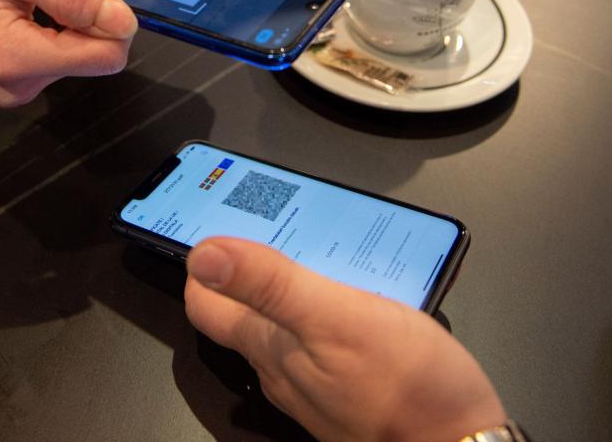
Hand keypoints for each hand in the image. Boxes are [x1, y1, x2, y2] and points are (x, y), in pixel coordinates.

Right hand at [0, 0, 135, 105]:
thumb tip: (124, 22)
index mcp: (17, 60)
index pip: (106, 58)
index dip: (110, 20)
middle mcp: (20, 87)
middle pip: (95, 57)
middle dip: (85, 19)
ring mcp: (16, 90)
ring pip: (79, 57)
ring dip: (69, 23)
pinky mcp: (15, 85)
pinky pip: (59, 58)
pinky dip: (54, 32)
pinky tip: (27, 11)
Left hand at [184, 237, 505, 441]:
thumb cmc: (408, 387)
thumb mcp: (336, 318)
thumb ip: (270, 285)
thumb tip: (204, 255)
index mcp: (268, 345)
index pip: (204, 303)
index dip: (203, 263)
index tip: (216, 224)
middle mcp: (281, 368)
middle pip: (241, 312)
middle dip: (244, 268)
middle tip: (266, 225)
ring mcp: (314, 382)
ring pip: (282, 326)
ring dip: (286, 287)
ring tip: (310, 249)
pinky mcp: (348, 386)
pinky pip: (320, 340)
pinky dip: (322, 308)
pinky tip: (350, 292)